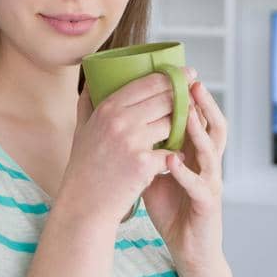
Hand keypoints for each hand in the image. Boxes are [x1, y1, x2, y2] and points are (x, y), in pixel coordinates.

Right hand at [55, 74, 182, 227]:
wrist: (84, 204)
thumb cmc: (84, 166)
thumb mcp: (82, 129)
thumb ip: (89, 102)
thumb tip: (93, 80)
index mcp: (107, 108)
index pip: (148, 82)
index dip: (172, 76)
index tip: (187, 72)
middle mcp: (120, 120)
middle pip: (165, 99)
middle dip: (183, 99)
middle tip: (194, 99)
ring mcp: (132, 142)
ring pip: (172, 124)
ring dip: (181, 128)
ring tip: (183, 132)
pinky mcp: (143, 164)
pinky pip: (172, 152)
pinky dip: (176, 156)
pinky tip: (175, 159)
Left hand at [142, 80, 225, 274]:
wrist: (186, 244)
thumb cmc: (171, 205)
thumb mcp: (154, 169)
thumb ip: (144, 144)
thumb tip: (116, 119)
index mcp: (196, 151)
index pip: (199, 117)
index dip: (192, 96)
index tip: (178, 72)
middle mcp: (208, 162)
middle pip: (214, 125)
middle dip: (203, 103)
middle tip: (192, 82)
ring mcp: (211, 181)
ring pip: (212, 150)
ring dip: (198, 130)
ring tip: (186, 113)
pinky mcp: (207, 203)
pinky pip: (198, 184)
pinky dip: (184, 171)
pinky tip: (170, 160)